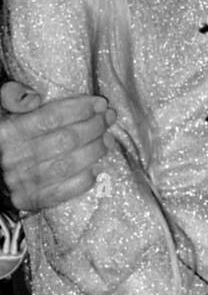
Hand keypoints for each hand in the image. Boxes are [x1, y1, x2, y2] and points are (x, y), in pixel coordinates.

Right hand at [0, 84, 115, 211]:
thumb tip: (34, 98)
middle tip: (109, 118)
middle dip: (94, 126)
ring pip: (68, 164)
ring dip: (94, 151)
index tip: (100, 103)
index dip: (80, 109)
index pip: (51, 117)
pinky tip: (95, 170)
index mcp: (9, 132)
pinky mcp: (31, 199)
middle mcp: (14, 157)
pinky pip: (63, 191)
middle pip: (65, 140)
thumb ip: (11, 95)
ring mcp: (23, 181)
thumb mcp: (3, 110)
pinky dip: (83, 181)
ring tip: (108, 140)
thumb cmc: (8, 135)